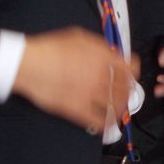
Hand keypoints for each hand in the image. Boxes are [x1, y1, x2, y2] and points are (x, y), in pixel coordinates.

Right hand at [13, 26, 132, 131]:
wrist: (30, 64)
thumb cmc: (50, 48)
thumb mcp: (78, 37)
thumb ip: (98, 46)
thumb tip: (109, 53)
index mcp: (103, 58)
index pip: (130, 67)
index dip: (133, 73)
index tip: (131, 76)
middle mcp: (102, 76)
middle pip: (125, 88)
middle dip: (128, 92)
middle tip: (126, 95)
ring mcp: (91, 94)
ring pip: (116, 105)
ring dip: (120, 108)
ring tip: (119, 110)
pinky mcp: (78, 110)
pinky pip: (99, 121)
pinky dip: (107, 125)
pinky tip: (108, 126)